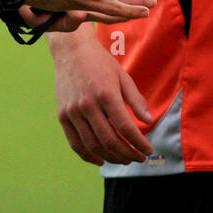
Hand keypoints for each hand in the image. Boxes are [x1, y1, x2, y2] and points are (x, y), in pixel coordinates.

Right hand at [50, 29, 153, 164]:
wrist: (71, 51)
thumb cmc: (101, 63)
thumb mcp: (123, 77)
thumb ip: (136, 100)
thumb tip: (149, 121)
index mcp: (106, 93)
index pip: (125, 127)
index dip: (139, 143)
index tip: (148, 150)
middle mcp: (88, 104)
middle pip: (109, 140)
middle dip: (127, 154)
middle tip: (138, 158)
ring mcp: (72, 111)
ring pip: (93, 145)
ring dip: (111, 158)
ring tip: (124, 160)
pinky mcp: (62, 116)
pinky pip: (75, 143)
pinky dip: (88, 156)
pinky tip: (101, 160)